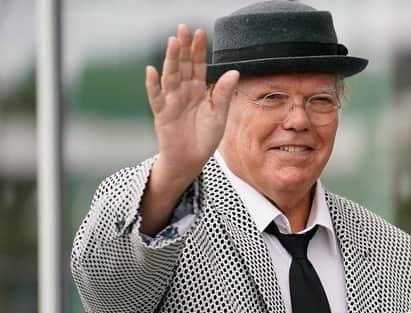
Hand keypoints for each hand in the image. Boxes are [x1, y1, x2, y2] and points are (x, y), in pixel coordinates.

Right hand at [145, 24, 238, 186]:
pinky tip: (151, 71)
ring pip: (170, 76)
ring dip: (171, 59)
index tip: (201, 33)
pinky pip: (156, 97)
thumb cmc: (205, 137)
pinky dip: (152, 85)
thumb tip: (234, 71)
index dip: (199, 50)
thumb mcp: (219, 115)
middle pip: (183, 66)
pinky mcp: (162, 114)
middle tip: (183, 28)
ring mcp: (171, 101)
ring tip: (173, 42)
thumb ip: (224, 93)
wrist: (191, 160)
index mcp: (199, 90)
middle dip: (184, 48)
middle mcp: (184, 92)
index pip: (199, 66)